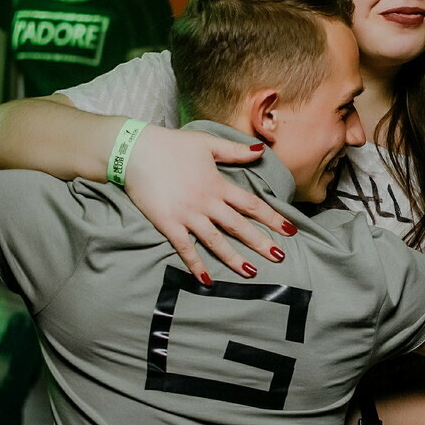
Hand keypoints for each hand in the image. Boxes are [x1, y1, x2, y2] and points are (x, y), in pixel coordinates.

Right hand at [124, 127, 296, 279]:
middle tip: (279, 257)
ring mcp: (188, 215)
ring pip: (216, 241)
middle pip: (239, 226)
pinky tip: (207, 280)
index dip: (272, 218)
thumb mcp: (207, 143)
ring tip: (251, 272)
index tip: (290, 230)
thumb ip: (235, 151)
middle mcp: (207, 202)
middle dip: (261, 243)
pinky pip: (185, 248)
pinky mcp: (168, 224)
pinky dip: (196, 264)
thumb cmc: (171, 145)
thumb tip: (260, 150)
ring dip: (234, 258)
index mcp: (218, 184)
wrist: (135, 151)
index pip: (251, 204)